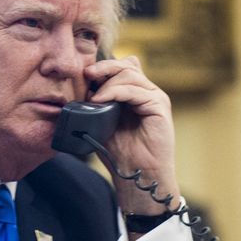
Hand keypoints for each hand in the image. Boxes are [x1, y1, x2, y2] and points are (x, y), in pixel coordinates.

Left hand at [84, 55, 179, 218]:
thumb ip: (97, 104)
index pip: (122, 67)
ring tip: (93, 97)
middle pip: (127, 65)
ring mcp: (155, 98)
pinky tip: (101, 100)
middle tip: (86, 75)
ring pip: (130, 74)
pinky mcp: (159, 107)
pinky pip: (136, 91)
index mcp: (136, 94)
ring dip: (107, 82)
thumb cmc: (121, 153)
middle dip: (104, 67)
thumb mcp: (102, 123)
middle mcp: (148, 92)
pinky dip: (115, 92)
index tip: (85, 75)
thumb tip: (81, 88)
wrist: (137, 175)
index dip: (104, 67)